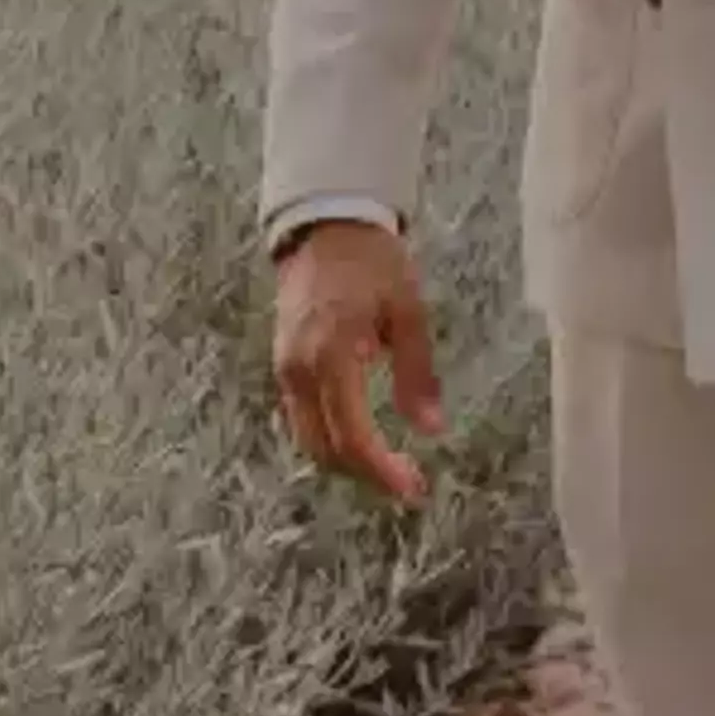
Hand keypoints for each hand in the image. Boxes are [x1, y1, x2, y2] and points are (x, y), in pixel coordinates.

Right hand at [273, 220, 447, 506]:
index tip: (413, 489)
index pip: (351, 436)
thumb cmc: (375, 263)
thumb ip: (418, 374)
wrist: (327, 226)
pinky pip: (302, 417)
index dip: (381, 472)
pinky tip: (365, 438)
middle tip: (409, 484)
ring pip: (308, 438)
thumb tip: (431, 430)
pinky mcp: (283, 364)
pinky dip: (331, 437)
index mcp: (332, 356)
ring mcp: (284, 369)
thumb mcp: (409, 312)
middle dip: (365, 475)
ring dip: (347, 461)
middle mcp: (299, 370)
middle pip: (324, 449)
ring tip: (392, 467)